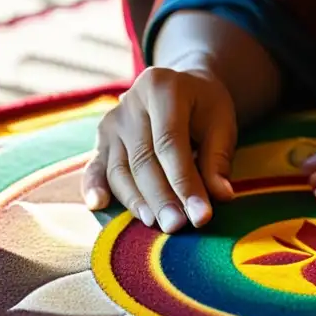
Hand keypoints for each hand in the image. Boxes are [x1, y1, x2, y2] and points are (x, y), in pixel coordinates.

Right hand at [80, 66, 236, 233]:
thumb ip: (218, 159)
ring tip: (158, 225)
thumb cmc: (205, 108)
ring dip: (138, 201)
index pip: (170, 143)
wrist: (183, 89)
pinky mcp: (101, 139)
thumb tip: (220, 196)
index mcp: (162, 88)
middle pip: (142, 159)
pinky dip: (94, 187)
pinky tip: (98, 205)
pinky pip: (96, 167)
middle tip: (178, 226)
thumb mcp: (222, 123)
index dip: (184, 182)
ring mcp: (112, 121)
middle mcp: (130, 102)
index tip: (200, 214)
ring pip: (120, 169)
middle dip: (161, 197)